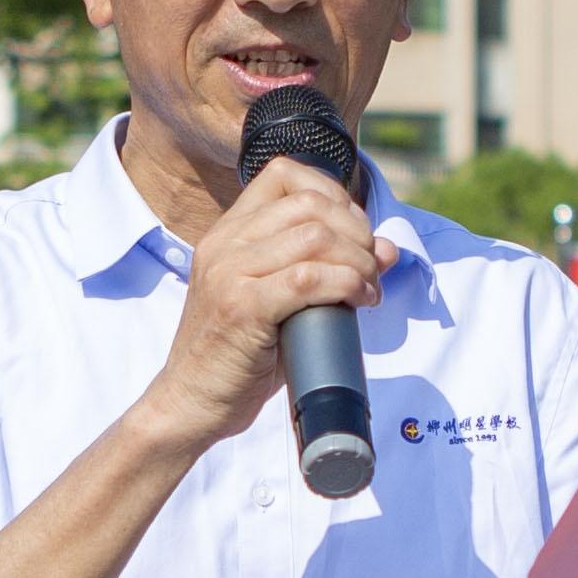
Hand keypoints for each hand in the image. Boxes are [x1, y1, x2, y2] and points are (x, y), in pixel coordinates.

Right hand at [135, 145, 387, 450]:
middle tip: (371, 267)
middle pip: (309, 204)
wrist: (190, 403)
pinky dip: (347, 284)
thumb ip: (322, 270)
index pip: (283, 175)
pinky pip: (309, 279)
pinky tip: (359, 300)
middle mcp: (224, 244)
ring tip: (368, 289)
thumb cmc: (237, 357)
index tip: (355, 232)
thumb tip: (387, 248)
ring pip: (315, 237)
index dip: (333, 194)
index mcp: (227, 233)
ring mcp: (229, 274)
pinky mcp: (242, 308)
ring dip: (358, 261)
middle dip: (356, 232)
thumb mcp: (276, 301)